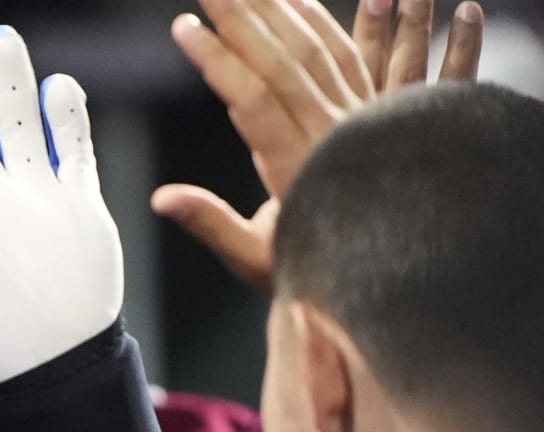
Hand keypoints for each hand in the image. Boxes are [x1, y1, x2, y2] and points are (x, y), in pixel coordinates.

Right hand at [153, 0, 483, 291]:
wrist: (397, 278)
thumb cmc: (320, 272)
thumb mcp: (256, 258)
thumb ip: (211, 223)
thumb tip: (161, 199)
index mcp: (295, 163)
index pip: (251, 97)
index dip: (216, 60)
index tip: (184, 28)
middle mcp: (332, 131)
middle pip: (284, 59)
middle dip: (242, 15)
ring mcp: (361, 118)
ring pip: (322, 50)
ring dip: (285, 9)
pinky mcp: (383, 114)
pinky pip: (366, 57)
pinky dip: (347, 24)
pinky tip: (322, 0)